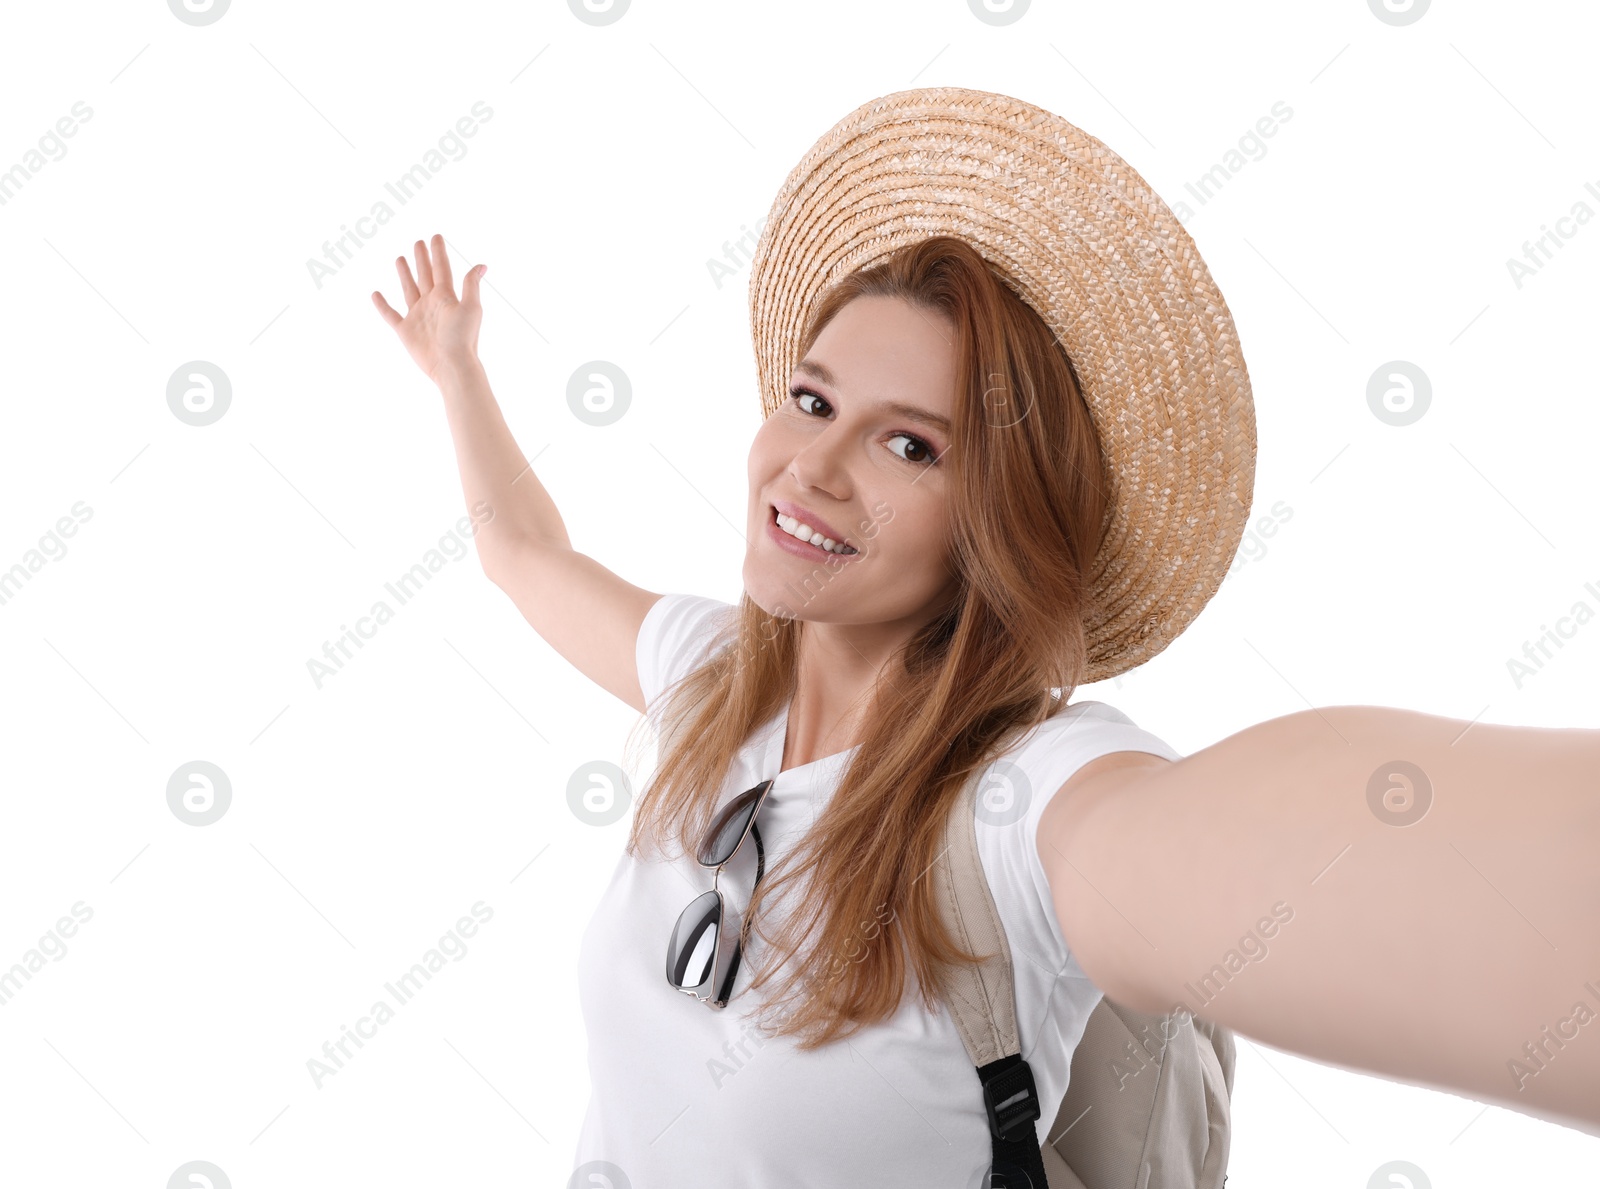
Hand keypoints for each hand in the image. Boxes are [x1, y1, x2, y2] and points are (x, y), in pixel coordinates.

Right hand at [371, 234, 485, 384]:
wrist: (451, 365)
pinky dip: (382, 305)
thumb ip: (471, 285)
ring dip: (405, 274)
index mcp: (446, 296)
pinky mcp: (405, 331)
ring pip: (409, 289)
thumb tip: (481, 265)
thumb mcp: (472, 307)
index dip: (438, 252)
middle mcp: (431, 303)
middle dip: (421, 258)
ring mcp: (418, 316)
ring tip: (400, 259)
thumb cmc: (463, 337)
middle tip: (417, 242)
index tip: (435, 236)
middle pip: (424, 275)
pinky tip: (375, 293)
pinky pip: (390, 314)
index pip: (441, 268)